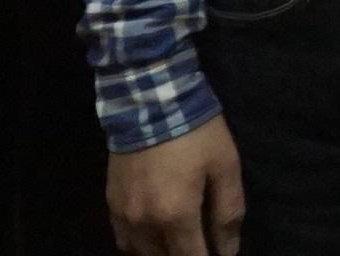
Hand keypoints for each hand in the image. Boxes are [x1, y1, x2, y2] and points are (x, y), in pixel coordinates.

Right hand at [109, 118, 246, 255]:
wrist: (150, 100)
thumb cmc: (196, 133)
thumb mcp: (225, 167)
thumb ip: (228, 212)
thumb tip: (228, 251)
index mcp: (175, 216)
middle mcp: (144, 223)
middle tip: (201, 246)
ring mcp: (123, 215)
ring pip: (141, 255)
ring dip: (161, 254)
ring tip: (181, 245)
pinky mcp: (111, 204)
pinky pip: (124, 241)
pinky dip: (141, 247)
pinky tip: (155, 240)